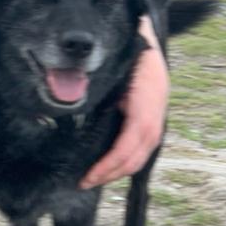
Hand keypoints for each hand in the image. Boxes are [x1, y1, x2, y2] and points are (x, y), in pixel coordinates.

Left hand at [80, 42, 168, 188]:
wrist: (147, 43)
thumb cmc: (125, 56)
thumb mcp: (112, 75)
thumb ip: (96, 95)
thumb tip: (68, 106)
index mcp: (144, 109)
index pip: (126, 149)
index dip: (107, 166)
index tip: (87, 177)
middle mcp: (154, 120)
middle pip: (134, 159)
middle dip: (110, 174)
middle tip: (85, 182)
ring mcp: (157, 121)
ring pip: (140, 157)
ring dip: (118, 171)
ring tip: (95, 177)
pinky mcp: (154, 121)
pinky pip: (142, 148)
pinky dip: (126, 160)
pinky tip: (110, 164)